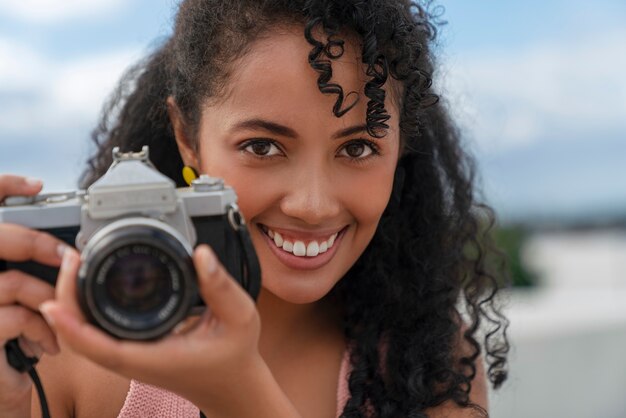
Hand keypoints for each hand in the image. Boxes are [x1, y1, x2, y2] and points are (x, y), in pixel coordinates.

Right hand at [0, 175, 63, 415]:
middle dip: (34, 243)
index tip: (36, 184)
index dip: (3, 187)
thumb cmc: (11, 338)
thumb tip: (65, 250)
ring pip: (11, 282)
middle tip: (65, 256)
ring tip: (57, 316)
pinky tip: (46, 344)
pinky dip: (41, 329)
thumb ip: (26, 269)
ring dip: (46, 299)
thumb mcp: (18, 298)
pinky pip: (16, 317)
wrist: (0, 388)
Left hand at [41, 245, 291, 416]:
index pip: (99, 347)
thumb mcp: (240, 317)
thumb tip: (201, 255)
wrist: (233, 385)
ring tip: (76, 266)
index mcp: (155, 357)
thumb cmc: (235, 356)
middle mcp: (135, 360)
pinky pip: (96, 335)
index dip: (71, 324)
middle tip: (72, 260)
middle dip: (65, 300)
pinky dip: (83, 312)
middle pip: (80, 339)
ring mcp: (130, 358)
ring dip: (71, 305)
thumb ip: (221, 286)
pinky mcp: (132, 351)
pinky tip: (89, 285)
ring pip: (84, 338)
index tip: (56, 297)